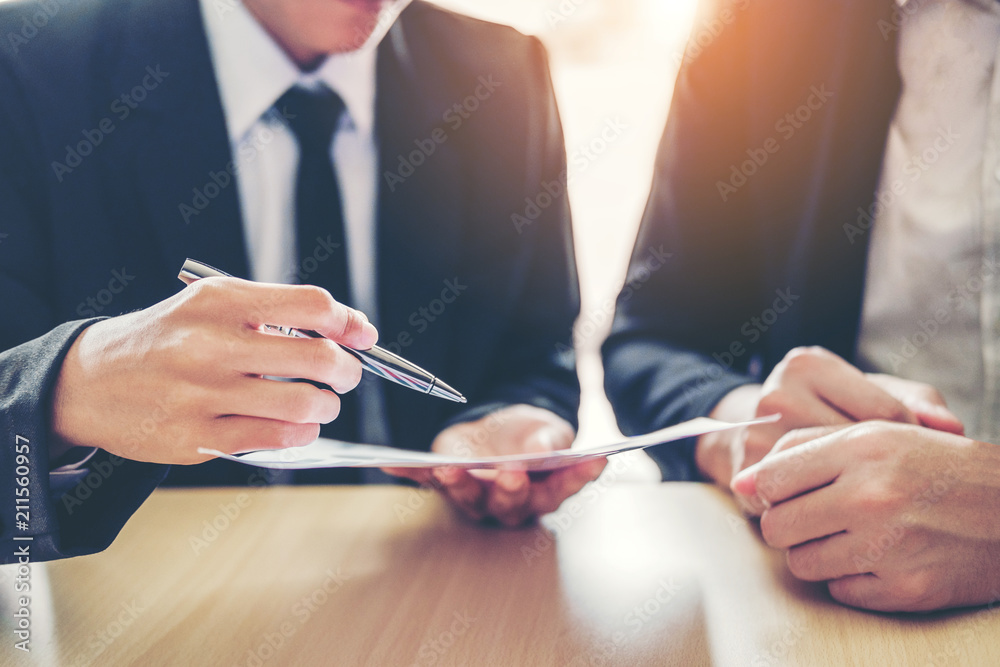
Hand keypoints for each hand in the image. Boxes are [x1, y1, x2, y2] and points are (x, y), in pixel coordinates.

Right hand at [52, 277, 377, 463]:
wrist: (90, 381)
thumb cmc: (168, 338)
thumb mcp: (213, 304)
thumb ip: (279, 311)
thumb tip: (355, 328)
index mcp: (220, 301)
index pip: (311, 304)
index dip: (349, 322)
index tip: (362, 336)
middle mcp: (211, 345)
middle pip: (318, 357)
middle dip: (348, 371)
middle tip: (345, 376)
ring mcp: (202, 394)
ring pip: (303, 404)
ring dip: (327, 406)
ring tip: (320, 402)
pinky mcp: (196, 438)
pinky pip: (276, 438)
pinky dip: (301, 433)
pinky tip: (297, 425)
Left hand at [384, 405, 605, 526]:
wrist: (497, 432)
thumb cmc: (527, 437)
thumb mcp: (545, 429)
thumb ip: (550, 439)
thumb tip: (546, 447)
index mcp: (544, 489)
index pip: (564, 488)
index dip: (578, 478)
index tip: (595, 461)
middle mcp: (510, 501)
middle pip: (513, 503)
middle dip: (512, 489)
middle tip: (512, 473)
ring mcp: (477, 495)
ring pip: (469, 498)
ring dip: (459, 486)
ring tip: (450, 471)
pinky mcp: (447, 483)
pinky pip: (425, 481)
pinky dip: (408, 473)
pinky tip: (391, 464)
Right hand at [695, 346, 962, 485]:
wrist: (748, 433)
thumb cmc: (823, 411)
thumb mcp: (866, 393)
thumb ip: (916, 402)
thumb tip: (952, 428)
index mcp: (808, 365)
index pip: (884, 412)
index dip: (907, 442)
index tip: (908, 458)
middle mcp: (777, 394)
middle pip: (855, 448)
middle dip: (881, 471)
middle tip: (895, 485)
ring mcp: (756, 434)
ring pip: (829, 480)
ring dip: (852, 496)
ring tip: (867, 499)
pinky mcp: (745, 474)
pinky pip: (801, 504)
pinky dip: (823, 512)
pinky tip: (836, 510)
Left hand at [731, 422, 999, 611]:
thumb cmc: (937, 467)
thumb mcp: (878, 435)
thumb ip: (805, 448)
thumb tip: (744, 480)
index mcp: (862, 449)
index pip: (771, 476)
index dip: (767, 488)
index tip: (782, 492)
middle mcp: (872, 497)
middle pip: (776, 525)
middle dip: (787, 523)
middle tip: (815, 516)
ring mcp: (888, 547)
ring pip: (801, 563)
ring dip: (816, 552)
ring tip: (849, 535)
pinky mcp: (904, 589)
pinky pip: (839, 590)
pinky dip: (851, 578)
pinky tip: (878, 557)